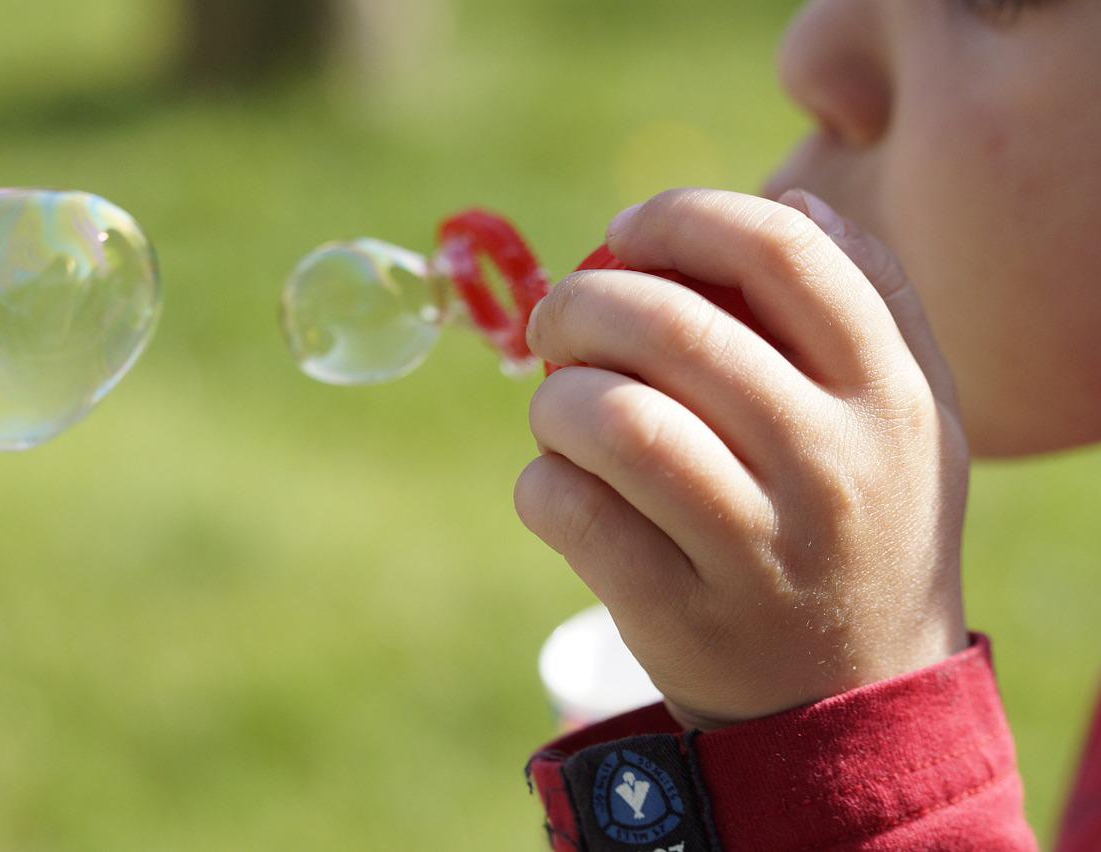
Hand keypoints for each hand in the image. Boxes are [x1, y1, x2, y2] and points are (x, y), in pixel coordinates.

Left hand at [514, 188, 970, 729]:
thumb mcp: (910, 414)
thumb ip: (872, 301)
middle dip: (580, 302)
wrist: (852, 699)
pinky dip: (539, 482)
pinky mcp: (680, 616)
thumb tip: (792, 198)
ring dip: (554, 398)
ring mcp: (757, 548)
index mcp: (888, 394)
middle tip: (555, 319)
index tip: (624, 230)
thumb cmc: (863, 523)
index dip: (681, 216)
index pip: (782, 250)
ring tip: (560, 410)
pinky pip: (569, 511)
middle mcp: (831, 465)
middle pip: (671, 325)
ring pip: (611, 419)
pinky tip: (559, 486)